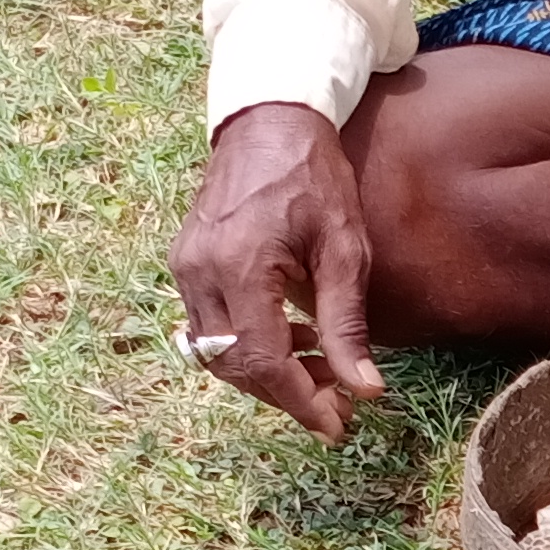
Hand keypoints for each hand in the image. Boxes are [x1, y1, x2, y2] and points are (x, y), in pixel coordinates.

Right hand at [166, 102, 384, 442]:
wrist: (267, 122)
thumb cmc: (313, 177)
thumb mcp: (346, 248)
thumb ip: (347, 323)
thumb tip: (364, 390)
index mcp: (242, 267)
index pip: (264, 362)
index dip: (300, 402)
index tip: (335, 427)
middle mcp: (201, 272)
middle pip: (236, 367)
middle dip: (287, 393)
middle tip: (339, 400)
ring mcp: (185, 268)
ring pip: (218, 354)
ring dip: (268, 372)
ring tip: (322, 369)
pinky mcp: (184, 264)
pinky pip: (210, 328)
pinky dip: (249, 346)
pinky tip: (292, 339)